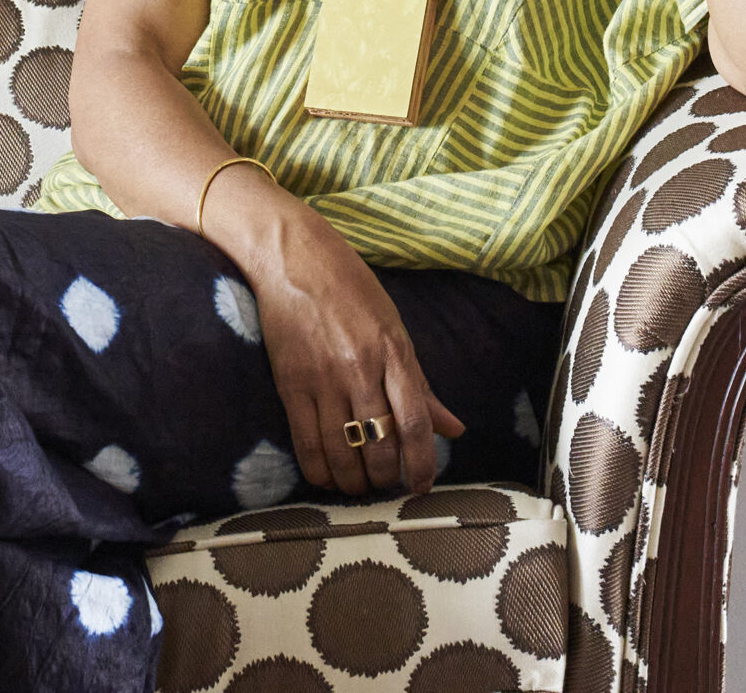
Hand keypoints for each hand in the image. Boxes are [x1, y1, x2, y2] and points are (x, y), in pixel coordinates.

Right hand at [238, 208, 464, 496]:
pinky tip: (327, 478)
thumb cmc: (351, 288)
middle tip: (387, 487)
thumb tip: (455, 428)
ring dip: (354, 482)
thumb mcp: (394, 329)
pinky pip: (307, 443)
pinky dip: (319, 471)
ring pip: (343, 452)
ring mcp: (323, 378)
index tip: (422, 485)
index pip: (415, 423)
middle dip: (386, 479)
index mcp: (393, 353)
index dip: (423, 464)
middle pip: (380, 445)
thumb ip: (421, 385)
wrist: (294, 257)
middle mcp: (360, 369)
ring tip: (359, 488)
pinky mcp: (290, 384)